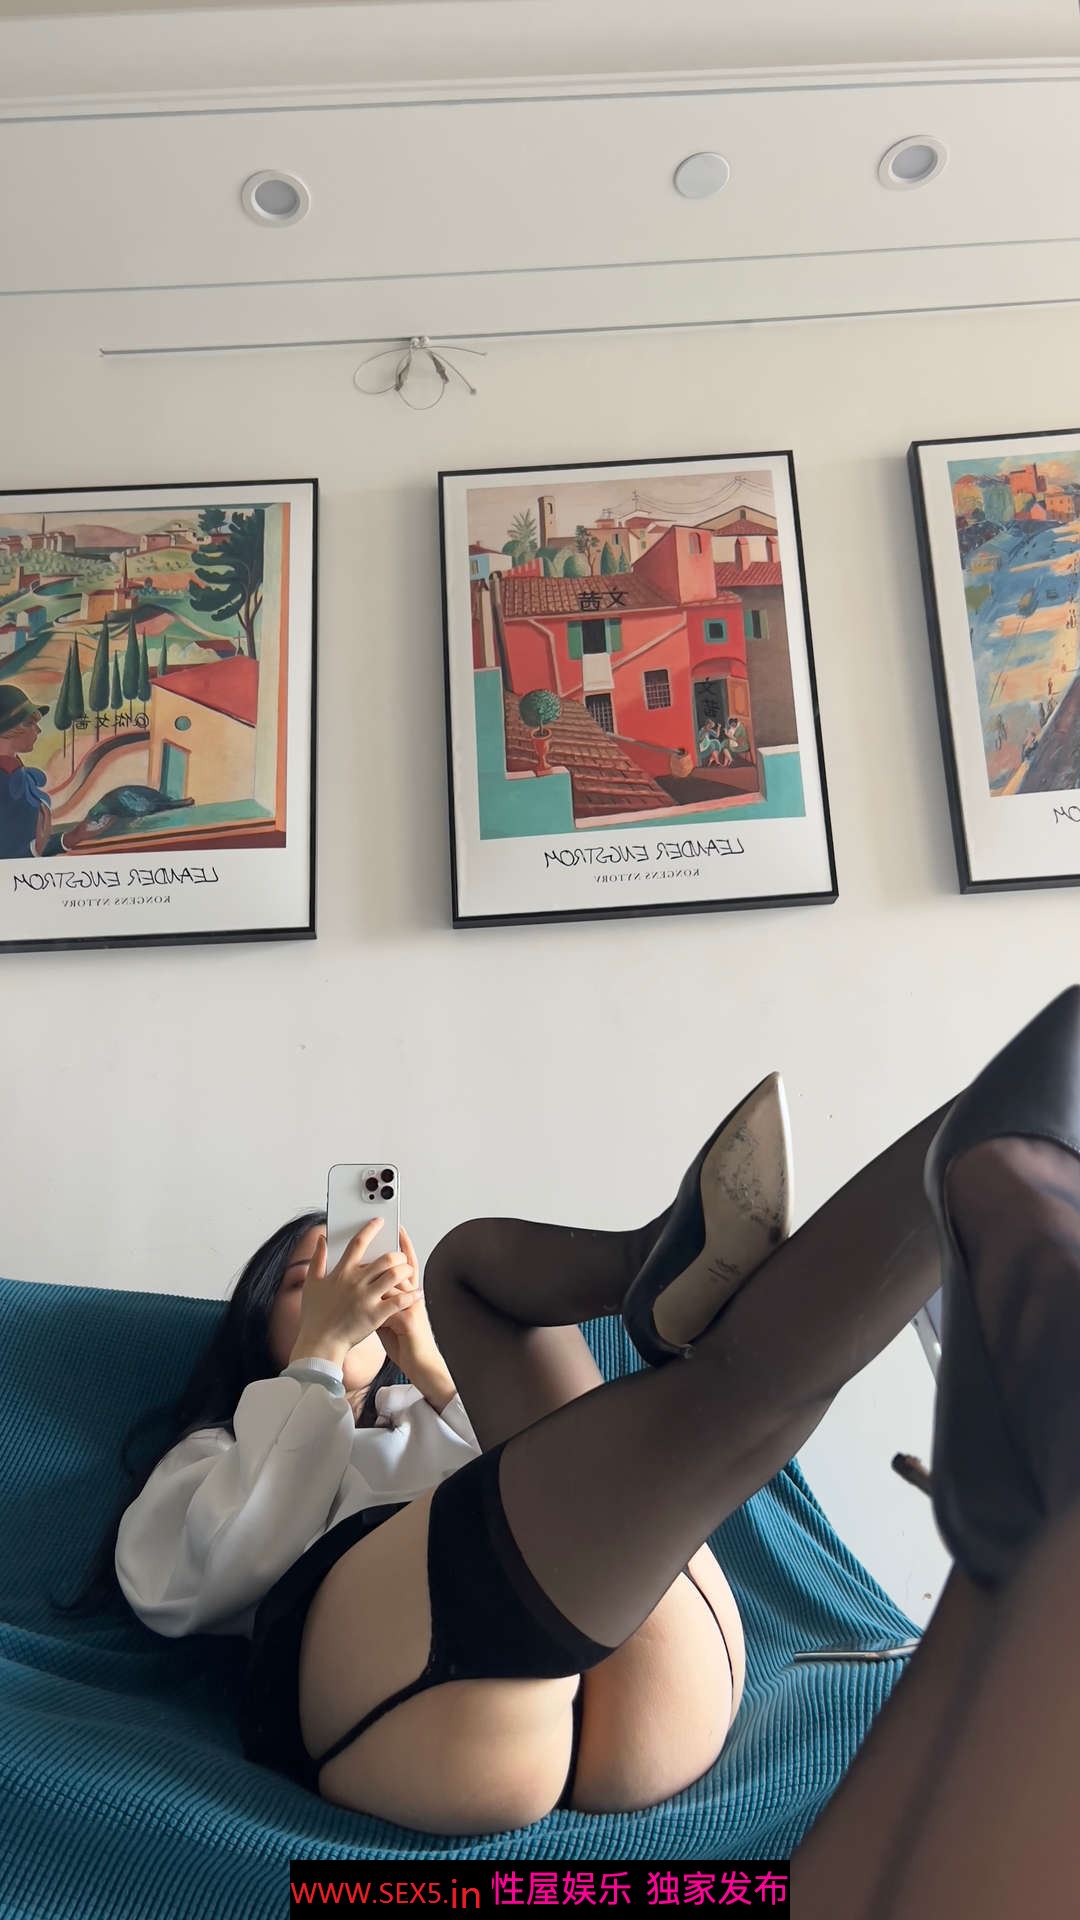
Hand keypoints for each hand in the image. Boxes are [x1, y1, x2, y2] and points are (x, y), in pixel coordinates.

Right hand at [291, 1218, 418, 1362]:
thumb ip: (317, 1259)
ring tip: (408, 1271)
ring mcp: (366, 1298)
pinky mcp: (376, 1315)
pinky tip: (417, 1292)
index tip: (379, 1221)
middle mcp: (356, 1282)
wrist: (320, 1344)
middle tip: (400, 1256)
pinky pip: (399, 1301)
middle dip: (397, 1254)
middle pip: (385, 1258)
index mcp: (341, 1273)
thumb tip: (321, 1239)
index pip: (358, 1243)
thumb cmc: (315, 1316)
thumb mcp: (312, 1284)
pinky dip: (411, 1295)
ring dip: (406, 1270)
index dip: (370, 1229)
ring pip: (395, 1275)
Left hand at [376, 1228, 437, 1370]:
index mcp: (407, 1294)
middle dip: (393, 1249)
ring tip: (372, 1257)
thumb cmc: (404, 1341)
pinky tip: (370, 1290)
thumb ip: (380, 1298)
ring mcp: (412, 1306)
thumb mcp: (391, 1316)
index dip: (402, 1246)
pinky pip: (394, 1301)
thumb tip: (364, 1284)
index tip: (396, 1228)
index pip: (405, 1264)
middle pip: (404, 1266)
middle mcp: (412, 1296)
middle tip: (382, 1231)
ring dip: (384, 1270)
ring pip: (398, 1281)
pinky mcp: (409, 1319)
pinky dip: (382, 1295)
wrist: (420, 1364)